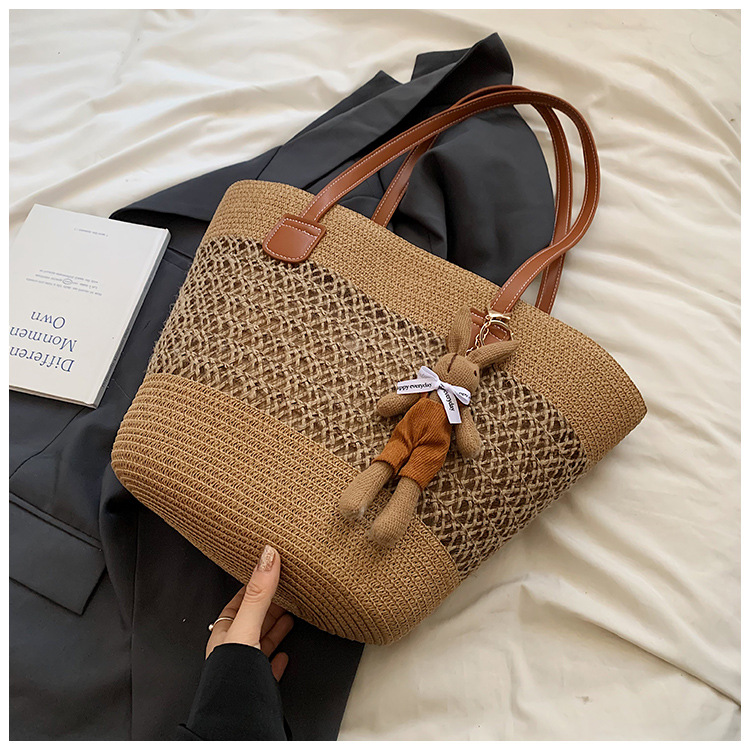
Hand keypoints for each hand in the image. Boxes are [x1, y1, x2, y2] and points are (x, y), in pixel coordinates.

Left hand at [206, 545, 293, 680]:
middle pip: (253, 621)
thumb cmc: (233, 673)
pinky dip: (278, 659)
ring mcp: (244, 669)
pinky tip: (285, 656)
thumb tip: (268, 555)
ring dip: (276, 628)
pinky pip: (268, 669)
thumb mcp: (247, 625)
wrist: (235, 718)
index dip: (254, 586)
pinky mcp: (257, 687)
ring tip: (292, 616)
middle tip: (288, 590)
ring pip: (262, 643)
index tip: (270, 572)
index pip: (239, 602)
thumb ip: (258, 593)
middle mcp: (232, 650)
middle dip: (270, 605)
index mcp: (225, 634)